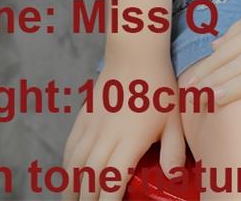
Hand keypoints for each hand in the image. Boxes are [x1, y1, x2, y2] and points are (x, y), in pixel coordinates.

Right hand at [61, 50, 186, 200]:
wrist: (135, 54)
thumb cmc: (159, 87)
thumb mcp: (174, 119)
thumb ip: (173, 150)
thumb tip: (173, 178)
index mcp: (130, 139)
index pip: (112, 180)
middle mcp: (107, 135)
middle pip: (90, 177)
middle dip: (87, 199)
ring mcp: (92, 125)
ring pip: (75, 164)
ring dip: (72, 187)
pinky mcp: (84, 116)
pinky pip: (70, 146)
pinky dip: (67, 165)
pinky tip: (69, 176)